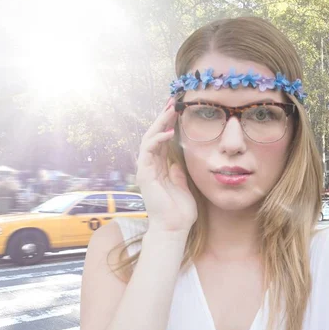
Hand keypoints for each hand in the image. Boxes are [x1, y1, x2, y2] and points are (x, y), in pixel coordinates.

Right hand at [135, 98, 196, 232]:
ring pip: (148, 138)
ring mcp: (146, 169)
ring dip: (159, 123)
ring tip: (171, 110)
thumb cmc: (180, 212)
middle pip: (153, 135)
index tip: (178, 109)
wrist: (173, 229)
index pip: (162, 140)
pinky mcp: (145, 174)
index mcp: (159, 168)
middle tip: (173, 101)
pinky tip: (168, 132)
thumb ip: (179, 173)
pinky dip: (157, 140)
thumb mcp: (183, 187)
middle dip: (163, 117)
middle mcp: (150, 166)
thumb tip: (178, 162)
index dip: (168, 124)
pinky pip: (148, 151)